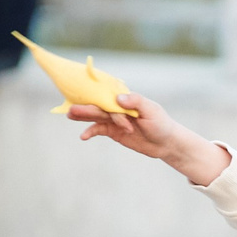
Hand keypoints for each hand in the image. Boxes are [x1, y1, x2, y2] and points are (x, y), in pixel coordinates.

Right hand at [67, 92, 228, 185]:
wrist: (166, 143)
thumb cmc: (161, 123)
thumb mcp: (152, 111)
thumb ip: (136, 102)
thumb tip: (118, 97)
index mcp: (126, 98)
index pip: (109, 95)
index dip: (96, 95)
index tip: (83, 94)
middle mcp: (118, 107)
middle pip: (99, 106)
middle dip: (86, 107)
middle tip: (71, 109)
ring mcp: (115, 120)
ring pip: (96, 116)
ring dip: (83, 116)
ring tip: (69, 115)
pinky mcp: (114, 131)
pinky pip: (99, 130)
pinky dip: (91, 132)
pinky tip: (83, 136)